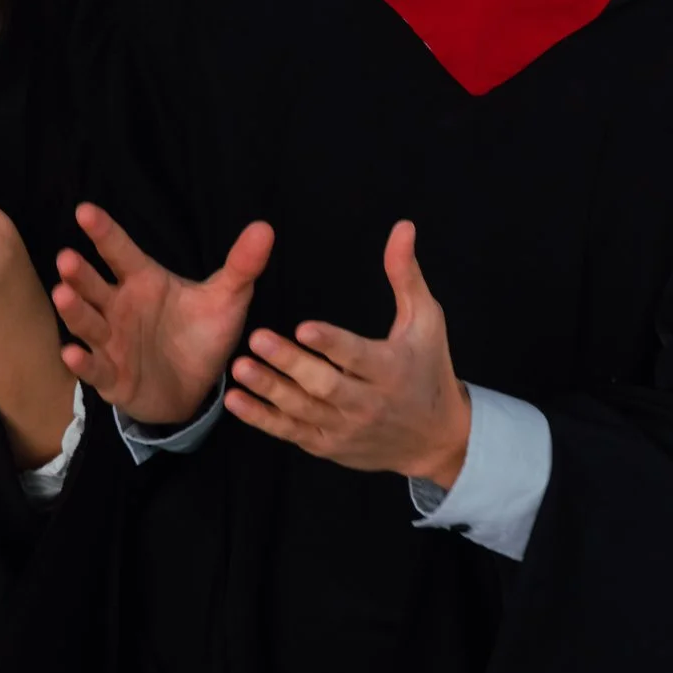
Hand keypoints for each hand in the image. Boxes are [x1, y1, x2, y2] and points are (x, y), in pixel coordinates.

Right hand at [55, 204, 272, 425]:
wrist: (196, 387)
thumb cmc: (201, 334)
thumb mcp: (227, 299)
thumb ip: (242, 265)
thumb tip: (265, 227)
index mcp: (143, 281)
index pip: (120, 252)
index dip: (103, 232)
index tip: (85, 210)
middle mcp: (120, 307)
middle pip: (94, 286)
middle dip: (79, 273)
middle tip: (66, 257)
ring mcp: (112, 342)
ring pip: (88, 323)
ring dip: (74, 310)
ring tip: (62, 294)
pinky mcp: (112, 377)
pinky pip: (95, 369)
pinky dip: (82, 363)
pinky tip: (71, 353)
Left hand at [224, 221, 471, 487]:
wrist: (435, 439)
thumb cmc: (429, 367)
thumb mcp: (425, 320)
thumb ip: (405, 275)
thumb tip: (402, 227)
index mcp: (391, 369)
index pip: (357, 356)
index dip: (331, 343)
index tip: (303, 327)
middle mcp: (368, 403)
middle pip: (324, 384)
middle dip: (289, 363)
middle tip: (256, 338)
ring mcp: (346, 428)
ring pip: (303, 409)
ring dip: (269, 389)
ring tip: (239, 367)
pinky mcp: (328, 445)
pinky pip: (292, 432)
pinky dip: (263, 419)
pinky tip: (236, 400)